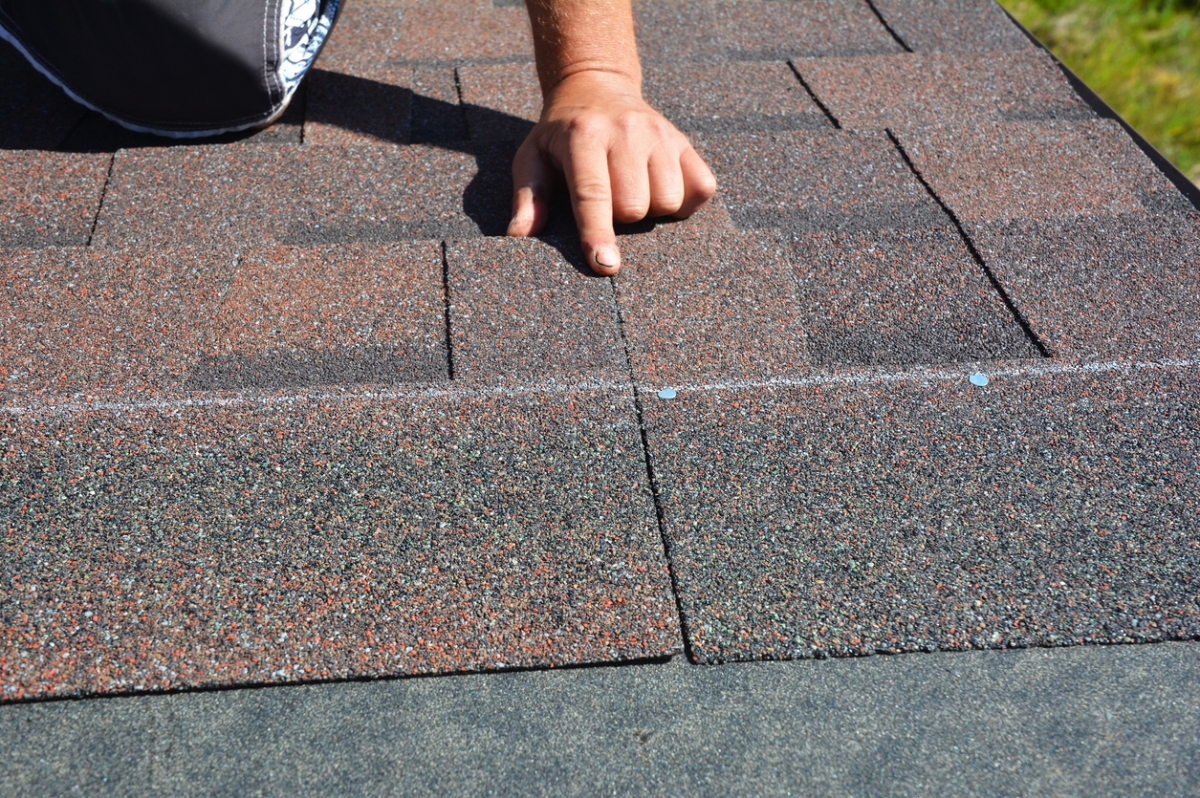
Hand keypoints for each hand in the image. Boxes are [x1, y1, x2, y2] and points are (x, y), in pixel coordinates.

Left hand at [506, 70, 716, 274]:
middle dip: (620, 218)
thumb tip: (518, 236)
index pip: (593, 194)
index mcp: (583, 137)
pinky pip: (701, 188)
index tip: (605, 266)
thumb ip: (527, 198)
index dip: (598, 233)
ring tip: (632, 192)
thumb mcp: (532, 157)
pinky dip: (684, 202)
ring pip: (668, 202)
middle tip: (607, 199)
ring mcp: (660, 134)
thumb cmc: (560, 134)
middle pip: (634, 206)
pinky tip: (660, 189)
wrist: (596, 86)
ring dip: (651, 211)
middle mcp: (626, 131)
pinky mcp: (684, 141)